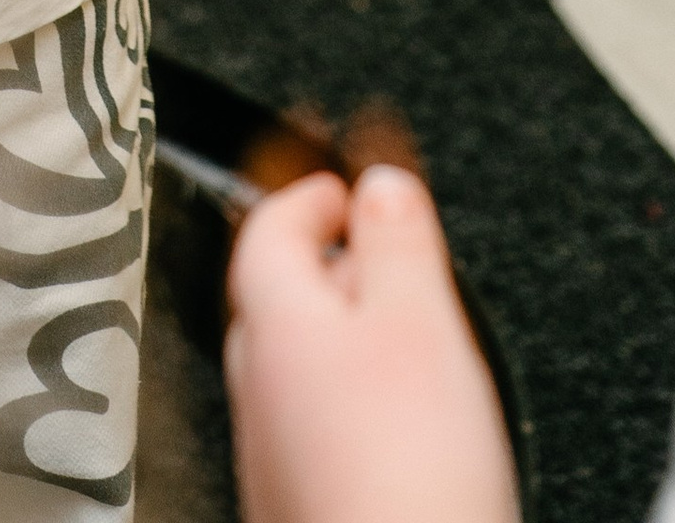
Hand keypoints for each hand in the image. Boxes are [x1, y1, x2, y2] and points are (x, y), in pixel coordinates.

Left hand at [225, 167, 518, 522]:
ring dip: (336, 340)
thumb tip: (380, 182)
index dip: (306, 195)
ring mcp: (268, 452)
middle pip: (273, 299)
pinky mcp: (296, 504)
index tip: (340, 187)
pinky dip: (344, 407)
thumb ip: (398, 241)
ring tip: (399, 343)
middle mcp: (254, 386)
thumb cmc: (408, 473)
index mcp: (273, 322)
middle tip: (376, 256)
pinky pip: (311, 430)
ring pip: (292, 369)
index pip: (265, 229)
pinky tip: (394, 431)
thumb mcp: (420, 322)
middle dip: (324, 268)